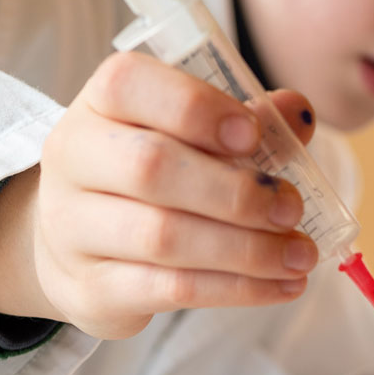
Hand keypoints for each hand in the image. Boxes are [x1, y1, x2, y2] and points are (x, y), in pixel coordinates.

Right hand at [0, 52, 321, 338]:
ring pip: (162, 237)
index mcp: (98, 106)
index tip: (252, 135)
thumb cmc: (149, 182)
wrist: (77, 252)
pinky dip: (236, 289)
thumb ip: (242, 122)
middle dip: (235, 192)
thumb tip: (297, 114)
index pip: (128, 85)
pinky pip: (170, 289)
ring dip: (246, 249)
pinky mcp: (92, 289)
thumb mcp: (186, 140)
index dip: (195, 107)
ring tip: (300, 255)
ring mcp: (73, 229)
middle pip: (150, 167)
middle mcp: (73, 161)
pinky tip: (280, 285)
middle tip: (292, 209)